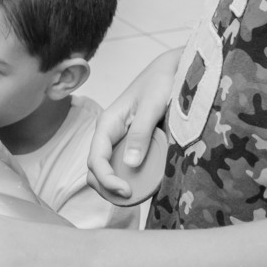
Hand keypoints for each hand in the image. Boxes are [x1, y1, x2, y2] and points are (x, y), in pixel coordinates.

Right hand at [87, 48, 179, 199]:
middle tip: (132, 197)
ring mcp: (120, 139)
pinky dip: (132, 177)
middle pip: (97, 169)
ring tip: (140, 193)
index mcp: (107, 123)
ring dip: (119, 185)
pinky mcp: (132, 142)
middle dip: (108, 188)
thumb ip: (140, 133)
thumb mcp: (152, 106)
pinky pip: (125, 164)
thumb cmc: (159, 81)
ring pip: (109, 169)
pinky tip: (147, 181)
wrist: (172, 69)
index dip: (106, 180)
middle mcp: (109, 134)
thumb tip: (130, 164)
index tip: (126, 191)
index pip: (95, 160)